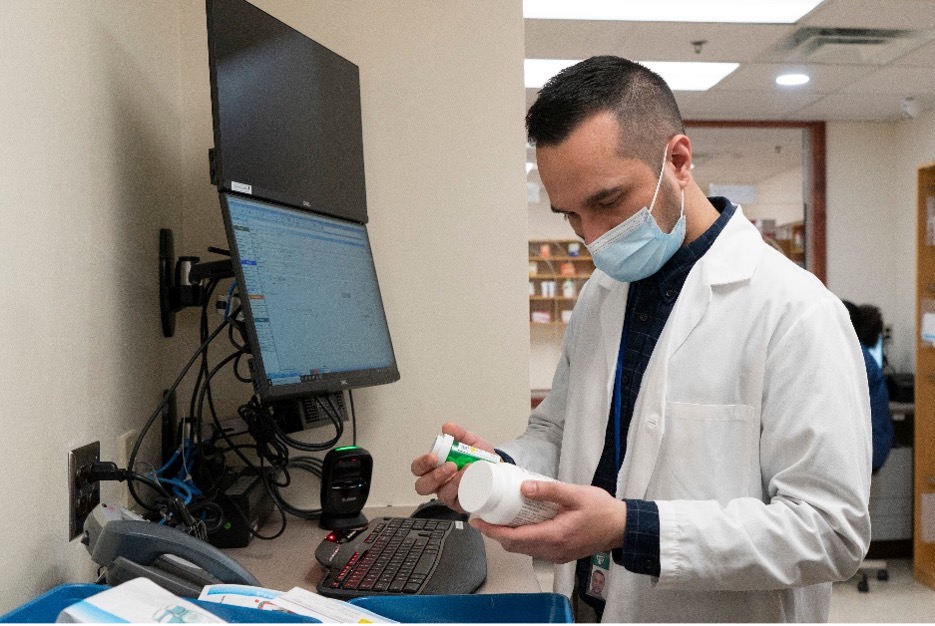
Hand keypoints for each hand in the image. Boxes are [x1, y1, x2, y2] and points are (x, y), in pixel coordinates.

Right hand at [410, 422, 495, 512]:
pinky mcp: (462, 504)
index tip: (434, 456)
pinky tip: (472, 480)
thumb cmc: (479, 457)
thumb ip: (459, 434)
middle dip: (434, 476)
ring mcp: (450, 495)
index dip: (422, 464)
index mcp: (435, 467)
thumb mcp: (470, 442)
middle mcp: (439, 483)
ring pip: (442, 495)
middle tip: (450, 466)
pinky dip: (465, 490)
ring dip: (453, 483)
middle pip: (422, 486)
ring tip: (466, 470)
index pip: (418, 468)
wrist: (498, 469)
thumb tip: (447, 428)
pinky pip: (459, 501)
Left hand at [470, 480, 626, 562]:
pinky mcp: (561, 553)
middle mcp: (552, 550)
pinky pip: (535, 549)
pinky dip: (522, 539)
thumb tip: (523, 486)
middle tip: (484, 517)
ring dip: (508, 537)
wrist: (622, 527)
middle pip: (515, 547)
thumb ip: (550, 490)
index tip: (477, 521)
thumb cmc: (602, 511)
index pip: (514, 539)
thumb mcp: (576, 494)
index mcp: (554, 536)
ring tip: (498, 519)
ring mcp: (557, 554)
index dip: (492, 531)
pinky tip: (520, 524)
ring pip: (524, 549)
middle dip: (496, 534)